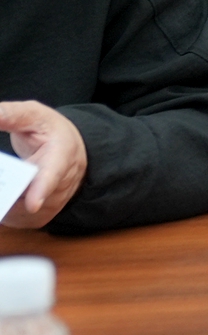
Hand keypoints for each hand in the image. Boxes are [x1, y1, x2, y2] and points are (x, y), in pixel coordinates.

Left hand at [0, 101, 86, 228]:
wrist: (73, 152)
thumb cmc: (50, 131)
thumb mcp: (33, 114)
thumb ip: (10, 114)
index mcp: (63, 154)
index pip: (53, 174)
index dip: (41, 189)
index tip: (33, 204)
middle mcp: (62, 184)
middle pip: (27, 199)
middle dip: (6, 193)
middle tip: (0, 178)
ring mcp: (52, 204)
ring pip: (17, 213)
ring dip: (3, 200)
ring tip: (3, 179)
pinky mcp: (40, 217)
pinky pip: (14, 220)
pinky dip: (3, 210)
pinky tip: (4, 193)